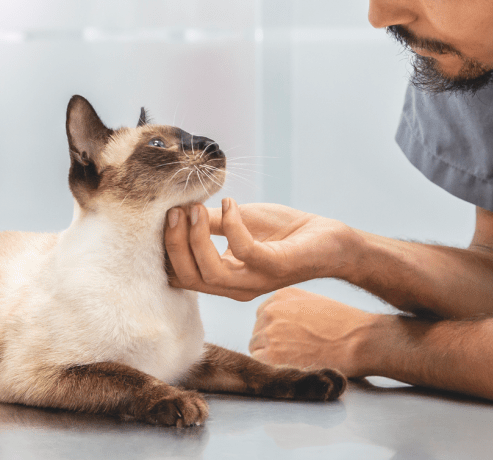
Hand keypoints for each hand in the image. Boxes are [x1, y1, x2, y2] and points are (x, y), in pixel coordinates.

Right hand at [164, 199, 354, 300]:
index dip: (165, 249)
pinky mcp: (275, 267)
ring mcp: (255, 281)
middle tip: (174, 211)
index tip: (163, 216)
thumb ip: (208, 222)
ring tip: (194, 208)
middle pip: (188, 277)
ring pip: (210, 272)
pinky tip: (230, 204)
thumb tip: (177, 207)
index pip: (180, 275)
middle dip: (174, 243)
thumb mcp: (238, 223)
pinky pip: (244, 251)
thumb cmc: (284, 232)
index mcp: (223, 278)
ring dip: (196, 238)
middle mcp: (235, 287)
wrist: (329, 240)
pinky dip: (231, 225)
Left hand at [249, 287, 375, 376]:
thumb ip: (291, 309)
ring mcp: (269, 332)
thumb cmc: (345, 325)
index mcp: (281, 296)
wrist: (359, 340)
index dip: (276, 329)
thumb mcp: (314, 303)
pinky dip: (272, 368)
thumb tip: (277, 326)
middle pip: (258, 332)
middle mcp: (271, 310)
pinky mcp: (271, 355)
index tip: (292, 338)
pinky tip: (292, 366)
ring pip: (256, 349)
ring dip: (271, 357)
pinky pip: (259, 364)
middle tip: (297, 351)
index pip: (264, 316)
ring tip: (297, 359)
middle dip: (271, 343)